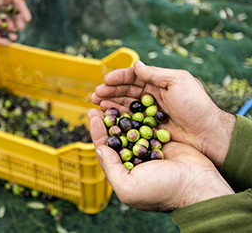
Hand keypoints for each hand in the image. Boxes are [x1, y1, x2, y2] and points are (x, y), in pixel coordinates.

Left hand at [0, 0, 31, 32]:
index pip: (20, 5)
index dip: (24, 12)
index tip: (28, 19)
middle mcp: (8, 0)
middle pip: (14, 12)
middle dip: (18, 20)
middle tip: (21, 28)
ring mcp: (0, 4)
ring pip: (6, 15)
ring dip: (9, 23)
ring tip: (12, 29)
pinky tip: (1, 27)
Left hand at [88, 109, 233, 210]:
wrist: (196, 184)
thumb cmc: (161, 190)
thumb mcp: (128, 187)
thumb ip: (110, 168)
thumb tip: (99, 148)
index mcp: (123, 171)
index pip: (105, 147)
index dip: (97, 130)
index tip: (92, 113)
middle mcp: (133, 159)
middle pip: (116, 135)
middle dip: (107, 118)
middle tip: (99, 102)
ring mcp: (147, 149)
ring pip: (130, 127)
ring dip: (121, 114)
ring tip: (113, 99)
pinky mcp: (161, 140)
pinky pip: (146, 124)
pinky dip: (138, 114)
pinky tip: (132, 103)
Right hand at [91, 61, 235, 167]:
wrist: (207, 133)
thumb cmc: (196, 105)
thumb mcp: (179, 82)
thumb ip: (156, 74)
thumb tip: (136, 64)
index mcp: (159, 83)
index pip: (134, 77)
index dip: (119, 78)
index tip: (106, 80)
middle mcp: (152, 96)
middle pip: (126, 91)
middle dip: (110, 91)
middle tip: (95, 94)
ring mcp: (149, 112)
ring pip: (125, 105)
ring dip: (110, 103)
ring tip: (96, 103)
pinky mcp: (148, 127)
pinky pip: (130, 120)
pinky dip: (118, 117)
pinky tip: (108, 116)